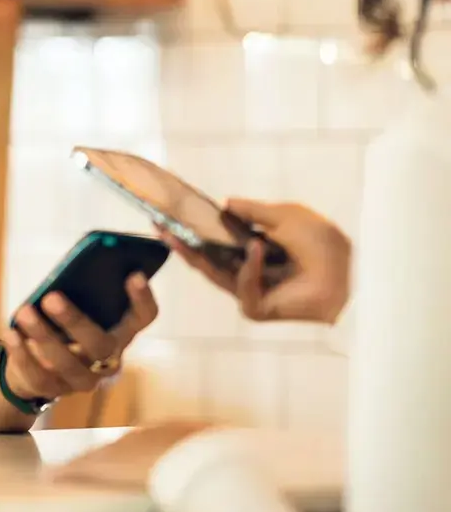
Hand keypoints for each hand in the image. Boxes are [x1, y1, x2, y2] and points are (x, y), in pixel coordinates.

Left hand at [0, 273, 157, 403]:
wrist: (32, 365)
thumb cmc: (59, 324)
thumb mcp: (71, 305)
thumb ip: (76, 292)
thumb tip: (66, 274)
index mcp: (120, 331)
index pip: (143, 317)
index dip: (143, 298)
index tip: (134, 274)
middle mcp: (108, 359)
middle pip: (101, 344)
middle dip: (75, 320)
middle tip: (51, 297)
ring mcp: (83, 379)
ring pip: (67, 364)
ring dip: (43, 336)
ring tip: (23, 312)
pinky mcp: (55, 391)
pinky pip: (39, 377)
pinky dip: (22, 354)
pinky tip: (9, 333)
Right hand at [163, 199, 350, 324]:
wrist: (353, 270)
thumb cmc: (324, 242)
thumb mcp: (285, 214)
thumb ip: (253, 210)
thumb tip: (225, 203)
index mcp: (257, 249)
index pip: (219, 240)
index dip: (197, 229)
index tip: (174, 215)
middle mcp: (252, 270)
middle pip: (208, 259)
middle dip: (182, 244)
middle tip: (159, 227)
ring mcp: (254, 291)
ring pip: (214, 275)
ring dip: (195, 255)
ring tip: (175, 235)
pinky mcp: (260, 308)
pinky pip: (242, 288)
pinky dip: (250, 268)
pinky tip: (258, 249)